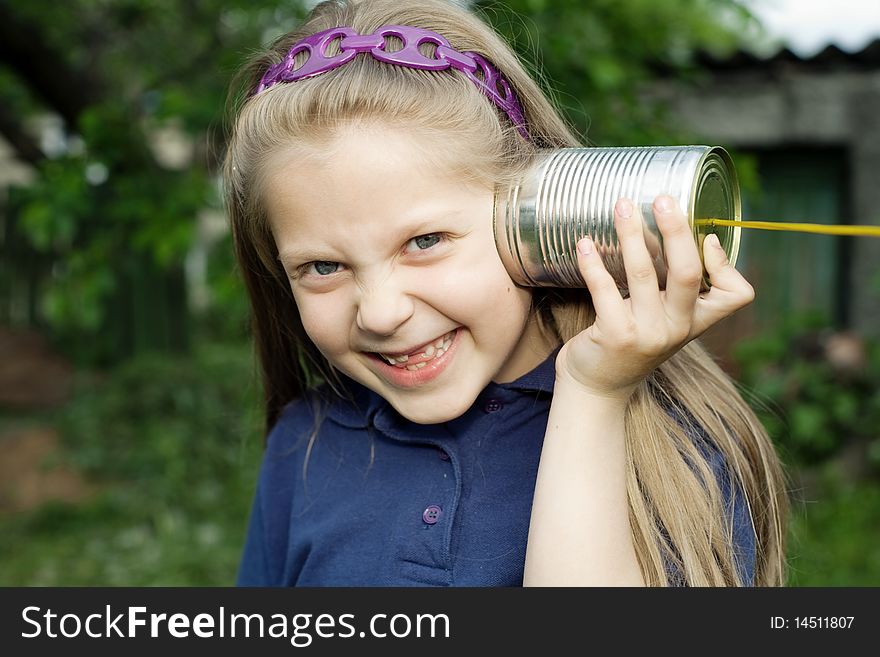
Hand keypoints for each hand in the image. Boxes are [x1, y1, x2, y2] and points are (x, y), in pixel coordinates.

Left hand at [555, 195, 754, 402]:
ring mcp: (647, 333)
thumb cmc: (632, 340)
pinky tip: (584, 243)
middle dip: (676, 230)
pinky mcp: (615, 336)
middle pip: (688, 272)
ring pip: (643, 274)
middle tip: (662, 199)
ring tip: (621, 206)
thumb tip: (668, 226)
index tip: (708, 236)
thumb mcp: (664, 318)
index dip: (726, 263)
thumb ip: (673, 286)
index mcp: (696, 321)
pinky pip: (605, 289)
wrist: (599, 387)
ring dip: (631, 234)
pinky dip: (593, 262)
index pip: (736, 295)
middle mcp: (677, 328)